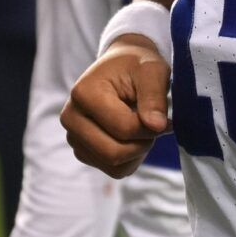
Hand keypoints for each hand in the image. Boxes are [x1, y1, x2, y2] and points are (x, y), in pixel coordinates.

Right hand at [61, 36, 169, 177]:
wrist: (122, 67)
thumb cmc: (137, 66)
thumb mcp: (152, 71)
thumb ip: (155, 97)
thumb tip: (157, 126)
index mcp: (83, 94)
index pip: (124, 129)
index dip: (152, 127)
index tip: (164, 116)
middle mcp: (71, 118)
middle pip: (113, 153)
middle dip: (143, 144)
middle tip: (155, 126)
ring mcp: (74, 137)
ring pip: (114, 165)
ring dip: (137, 152)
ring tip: (142, 127)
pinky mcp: (83, 151)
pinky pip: (113, 170)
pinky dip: (130, 160)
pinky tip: (134, 138)